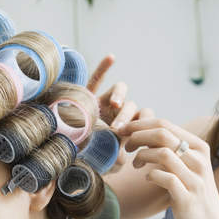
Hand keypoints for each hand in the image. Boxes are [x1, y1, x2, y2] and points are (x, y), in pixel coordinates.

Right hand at [87, 54, 154, 173]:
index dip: (143, 125)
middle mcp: (120, 111)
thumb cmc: (93, 158)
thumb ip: (116, 160)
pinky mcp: (89, 96)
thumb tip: (124, 160)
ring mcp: (105, 102)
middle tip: (117, 129)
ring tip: (114, 104)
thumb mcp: (107, 161)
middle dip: (126, 117)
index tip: (135, 138)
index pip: (144, 118)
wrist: (75, 154)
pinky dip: (103, 68)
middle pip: (131, 106)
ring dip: (119, 95)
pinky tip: (111, 57)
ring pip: (119, 90)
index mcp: (130, 125)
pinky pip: (96, 80)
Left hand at [122, 118, 218, 218]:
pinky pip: (164, 178)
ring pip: (163, 153)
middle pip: (162, 134)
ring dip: (142, 155)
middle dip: (137, 136)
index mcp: (199, 147)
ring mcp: (195, 178)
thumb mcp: (186, 166)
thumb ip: (171, 149)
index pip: (165, 124)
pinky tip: (147, 178)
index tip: (123, 129)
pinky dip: (150, 175)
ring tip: (135, 164)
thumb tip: (143, 132)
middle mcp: (199, 160)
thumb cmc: (190, 193)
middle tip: (126, 146)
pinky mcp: (187, 197)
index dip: (140, 124)